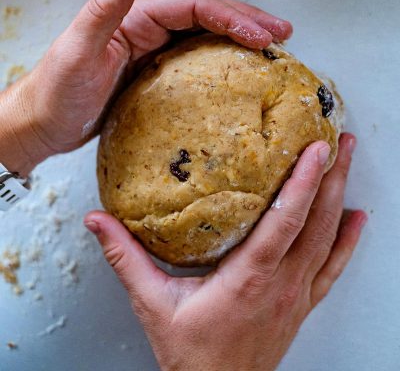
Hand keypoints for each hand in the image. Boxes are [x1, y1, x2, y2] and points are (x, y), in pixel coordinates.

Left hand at [0, 0, 291, 175]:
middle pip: (208, 16)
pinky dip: (224, 64)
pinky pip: (198, 64)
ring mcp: (154, 52)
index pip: (194, 6)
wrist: (41, 126)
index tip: (261, 36)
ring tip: (274, 49)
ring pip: (207, 37)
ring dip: (241, 40)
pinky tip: (242, 75)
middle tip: (283, 34)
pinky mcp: (156, 76)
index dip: (231, 16)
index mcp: (136, 17)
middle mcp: (148, 29)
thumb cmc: (54, 93)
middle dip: (247, 21)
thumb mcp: (77, 51)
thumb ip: (103, 8)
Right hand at [85, 134, 366, 370]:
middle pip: (316, 222)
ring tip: (350, 161)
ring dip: (341, 196)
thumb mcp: (151, 303)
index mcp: (249, 277)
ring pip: (329, 239)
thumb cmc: (190, 354)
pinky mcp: (301, 303)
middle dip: (331, 176)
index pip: (284, 220)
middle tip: (341, 140)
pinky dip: (348, 241)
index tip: (315, 149)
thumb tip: (98, 221)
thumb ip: (125, 258)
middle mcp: (281, 283)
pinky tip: (358, 219)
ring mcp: (296, 294)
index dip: (303, 182)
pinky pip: (333, 267)